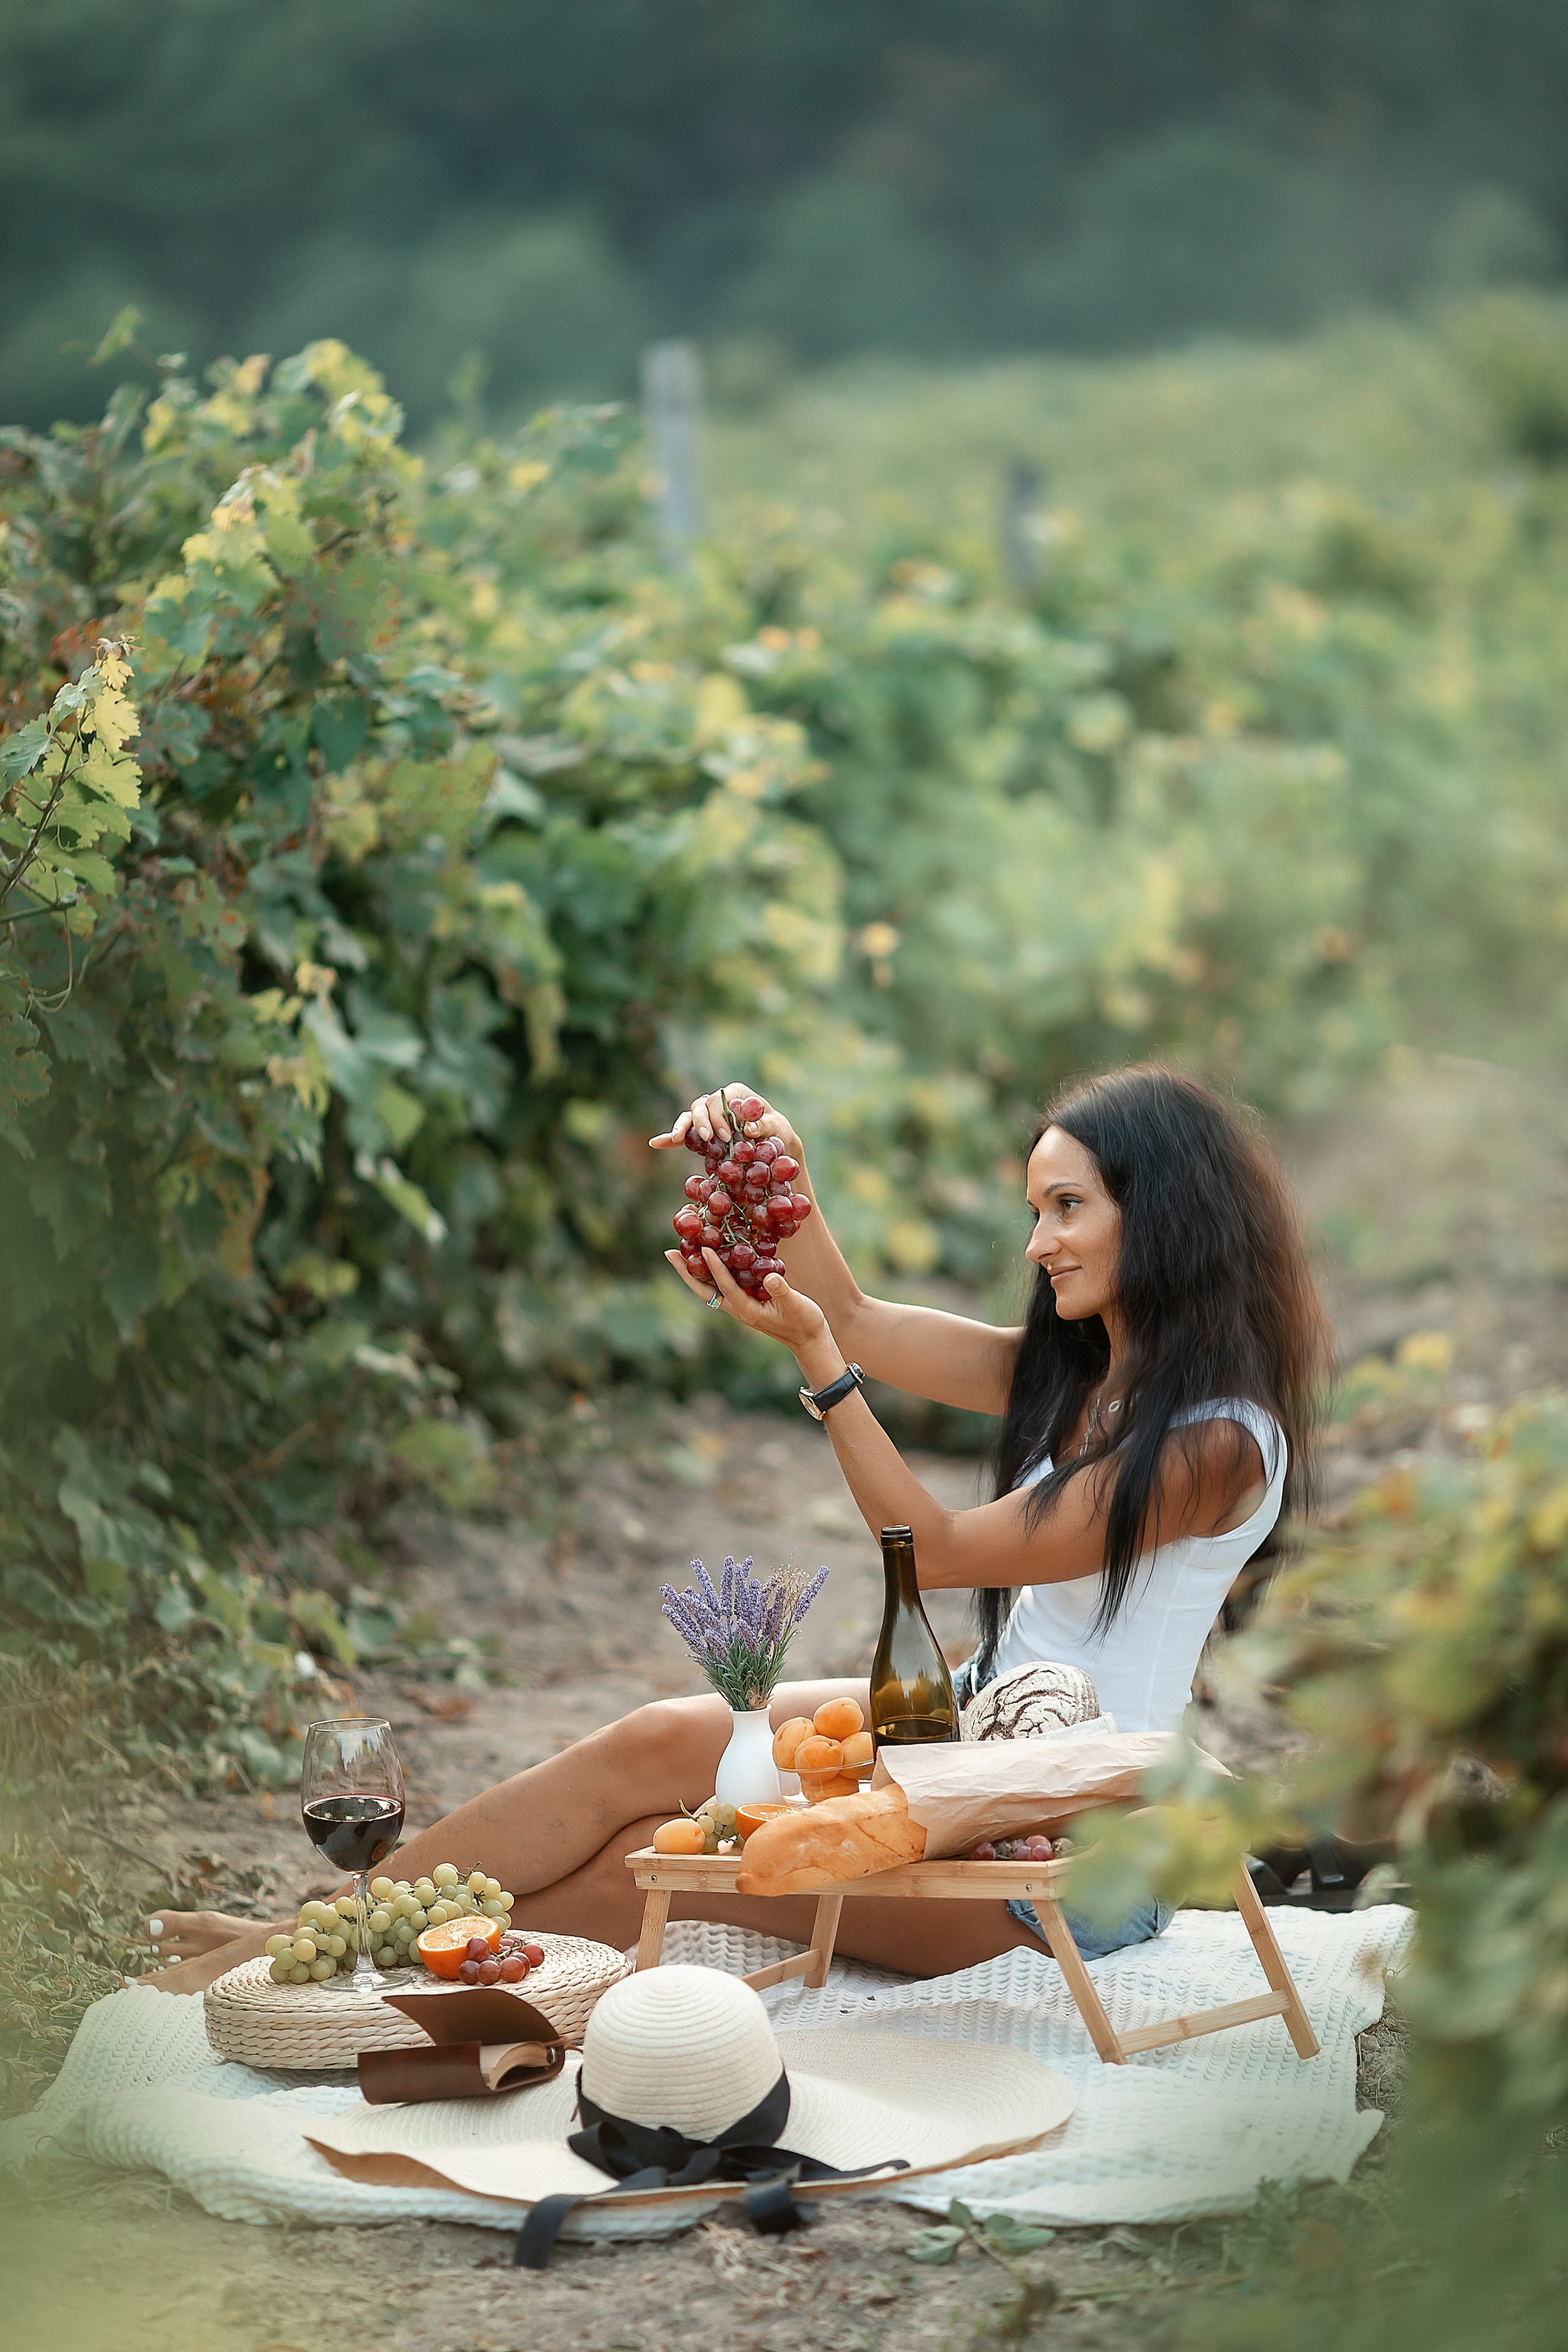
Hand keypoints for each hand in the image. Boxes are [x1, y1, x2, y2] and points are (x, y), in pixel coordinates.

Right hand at [649, 1081, 800, 1158]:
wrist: (776, 1142)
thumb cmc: (778, 1131)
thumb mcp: (777, 1127)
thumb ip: (765, 1125)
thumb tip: (750, 1129)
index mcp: (736, 1093)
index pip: (720, 1100)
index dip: (720, 1117)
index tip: (726, 1136)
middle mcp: (719, 1100)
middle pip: (702, 1105)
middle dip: (703, 1122)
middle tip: (710, 1139)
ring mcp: (709, 1115)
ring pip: (690, 1114)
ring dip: (683, 1126)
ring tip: (678, 1139)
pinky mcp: (703, 1130)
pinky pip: (684, 1131)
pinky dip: (670, 1137)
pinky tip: (656, 1143)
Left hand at [664, 1246, 831, 1360]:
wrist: (809, 1340)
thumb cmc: (805, 1323)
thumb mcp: (797, 1306)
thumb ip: (782, 1292)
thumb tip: (770, 1277)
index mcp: (747, 1310)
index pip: (726, 1286)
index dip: (715, 1267)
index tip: (704, 1248)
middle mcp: (738, 1308)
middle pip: (704, 1289)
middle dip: (686, 1272)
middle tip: (669, 1252)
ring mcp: (739, 1305)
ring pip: (710, 1287)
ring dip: (693, 1271)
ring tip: (679, 1251)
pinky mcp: (745, 1300)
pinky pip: (722, 1285)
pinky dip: (711, 1271)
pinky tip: (708, 1257)